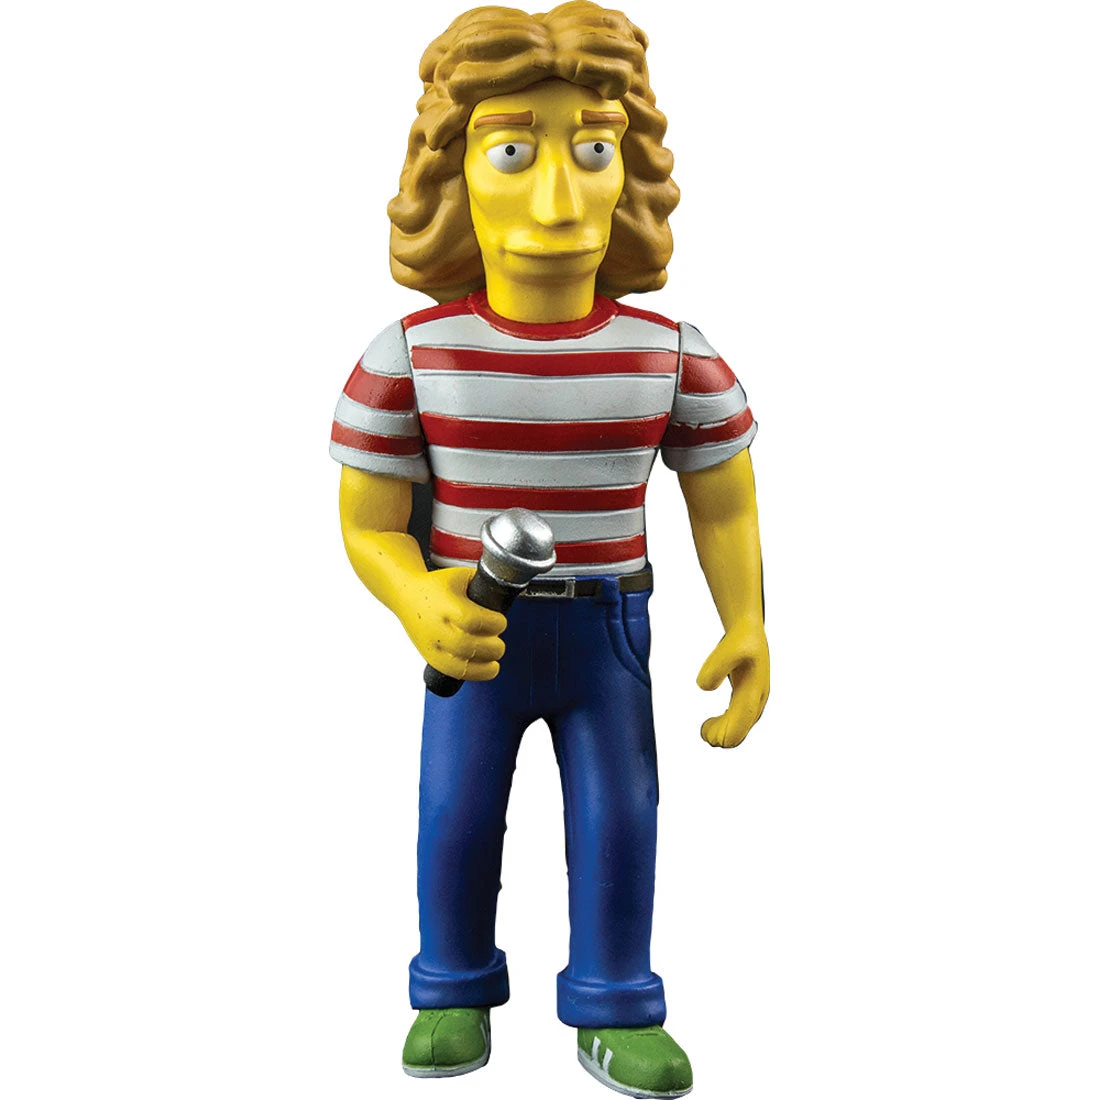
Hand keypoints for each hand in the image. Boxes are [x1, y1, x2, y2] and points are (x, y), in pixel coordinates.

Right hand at [399, 567, 507, 680]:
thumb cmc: (436, 586)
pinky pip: (453, 673)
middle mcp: (436, 627)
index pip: (473, 620)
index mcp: (445, 604)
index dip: (493, 624)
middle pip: (468, 646)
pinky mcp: (431, 658)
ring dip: (486, 663)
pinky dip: (475, 675)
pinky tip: (488, 668)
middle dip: (492, 646)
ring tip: (495, 655)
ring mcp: (432, 645)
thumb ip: (484, 584)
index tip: (501, 621)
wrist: (406, 595)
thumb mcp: (461, 576)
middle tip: (498, 640)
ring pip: (460, 665)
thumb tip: (510, 590)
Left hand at [696, 620, 769, 747]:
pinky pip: (738, 723)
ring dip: (721, 734)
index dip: (722, 735)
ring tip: (705, 727)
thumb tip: (704, 687)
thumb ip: (716, 667)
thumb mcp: (728, 648)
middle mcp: (757, 702)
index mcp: (754, 694)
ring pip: (740, 731)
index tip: (705, 728)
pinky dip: (725, 727)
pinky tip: (712, 721)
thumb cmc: (739, 640)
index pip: (740, 727)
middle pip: (739, 734)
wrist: (749, 632)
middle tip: (703, 729)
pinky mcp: (748, 700)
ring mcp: (754, 702)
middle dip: (720, 737)